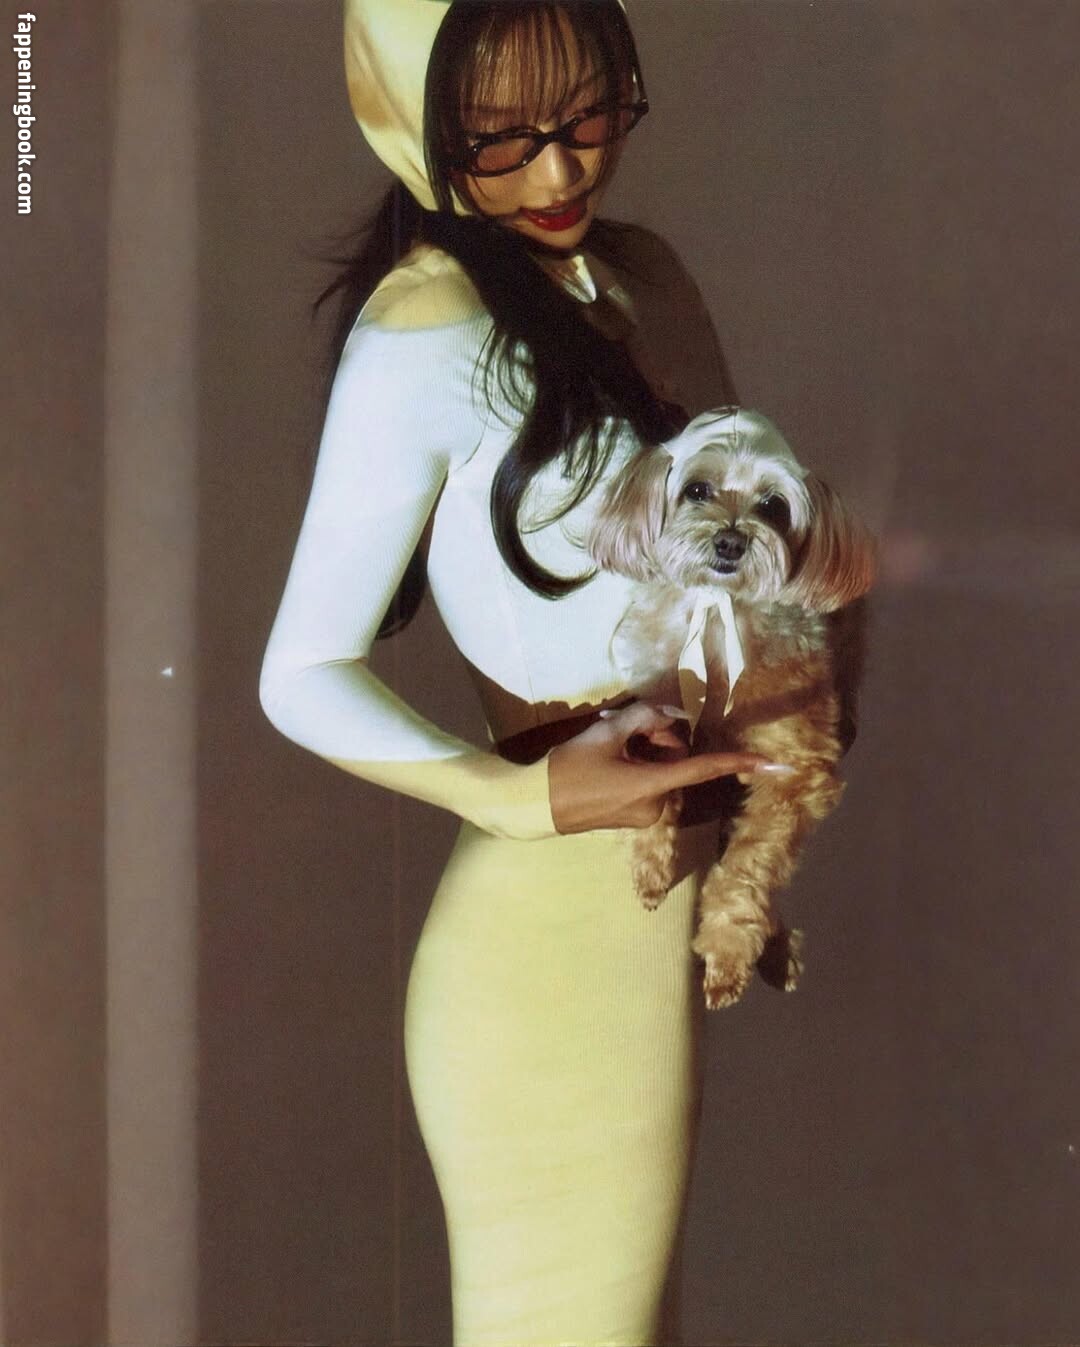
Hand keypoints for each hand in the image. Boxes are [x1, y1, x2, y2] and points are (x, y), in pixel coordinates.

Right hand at [547, 701, 772, 833]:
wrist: (535, 806)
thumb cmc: (568, 769)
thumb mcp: (606, 733)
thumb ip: (645, 717)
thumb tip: (670, 713)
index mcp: (653, 786)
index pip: (704, 768)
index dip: (740, 762)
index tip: (774, 765)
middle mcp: (657, 805)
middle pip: (676, 759)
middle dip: (658, 739)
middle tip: (623, 727)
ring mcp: (646, 815)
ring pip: (662, 769)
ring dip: (645, 750)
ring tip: (608, 741)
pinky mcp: (634, 817)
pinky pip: (649, 781)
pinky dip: (637, 764)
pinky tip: (608, 757)